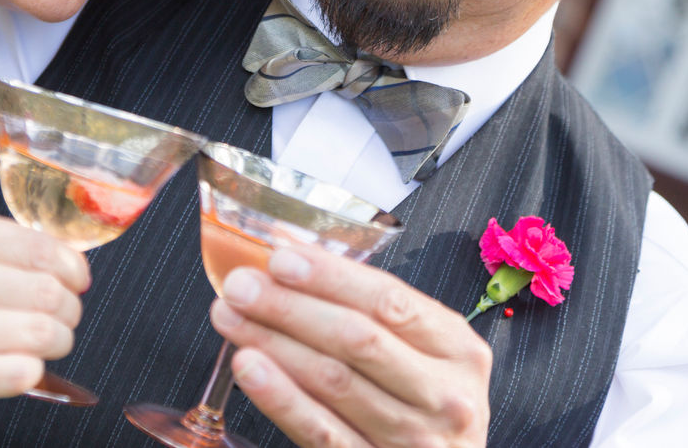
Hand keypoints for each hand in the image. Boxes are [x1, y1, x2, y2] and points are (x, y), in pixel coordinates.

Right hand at [0, 206, 88, 445]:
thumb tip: (43, 262)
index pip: (41, 244)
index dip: (71, 267)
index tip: (74, 279)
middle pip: (52, 288)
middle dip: (66, 308)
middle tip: (57, 318)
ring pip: (46, 331)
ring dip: (52, 342)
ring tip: (35, 345)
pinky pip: (22, 374)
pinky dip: (27, 375)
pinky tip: (7, 370)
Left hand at [209, 246, 491, 446]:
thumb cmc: (424, 400)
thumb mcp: (422, 350)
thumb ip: (368, 310)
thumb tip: (289, 259)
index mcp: (458, 349)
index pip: (389, 301)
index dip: (330, 277)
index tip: (280, 258)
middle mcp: (445, 396)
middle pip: (357, 339)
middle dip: (289, 306)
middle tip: (239, 285)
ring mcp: (415, 440)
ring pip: (333, 382)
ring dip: (273, 343)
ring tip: (229, 317)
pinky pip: (321, 431)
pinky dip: (280, 396)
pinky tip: (248, 368)